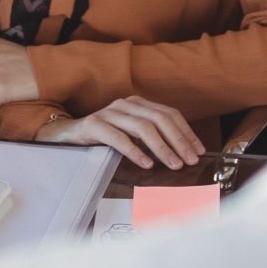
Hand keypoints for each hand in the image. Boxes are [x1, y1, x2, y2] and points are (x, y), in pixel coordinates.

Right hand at [39, 95, 203, 169]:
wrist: (67, 134)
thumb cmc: (104, 137)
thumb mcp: (131, 133)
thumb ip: (152, 137)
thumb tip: (182, 153)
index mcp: (138, 103)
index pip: (169, 113)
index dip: (186, 132)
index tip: (198, 150)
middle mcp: (125, 104)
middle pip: (159, 119)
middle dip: (178, 141)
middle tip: (189, 160)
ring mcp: (109, 112)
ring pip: (142, 127)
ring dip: (161, 147)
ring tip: (173, 164)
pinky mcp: (94, 125)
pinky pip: (119, 138)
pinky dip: (135, 151)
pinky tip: (146, 164)